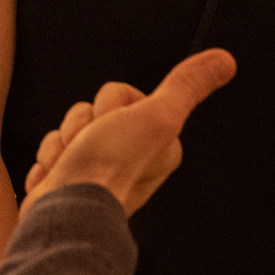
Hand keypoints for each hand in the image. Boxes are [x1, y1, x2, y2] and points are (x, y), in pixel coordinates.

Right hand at [24, 49, 235, 212]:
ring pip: (71, 128)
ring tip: (72, 164)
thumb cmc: (109, 169)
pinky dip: (50, 161)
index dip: (110, 104)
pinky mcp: (72, 180)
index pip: (121, 95)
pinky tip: (59, 176)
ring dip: (63, 143)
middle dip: (82, 124)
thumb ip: (187, 86)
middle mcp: (132, 157)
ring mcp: (99, 169)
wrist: (65, 213)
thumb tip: (225, 61)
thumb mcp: (158, 116)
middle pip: (94, 109)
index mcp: (158, 143)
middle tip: (91, 147)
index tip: (115, 127)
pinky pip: (52, 150)